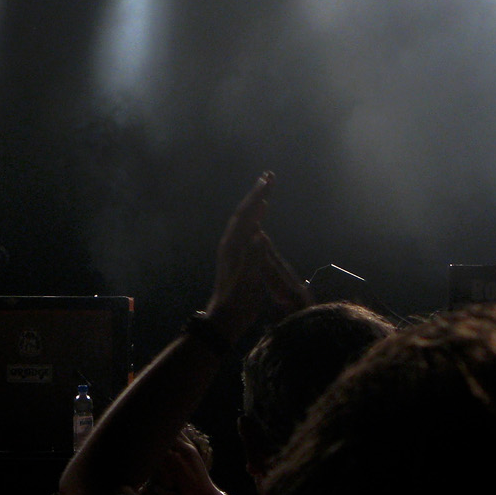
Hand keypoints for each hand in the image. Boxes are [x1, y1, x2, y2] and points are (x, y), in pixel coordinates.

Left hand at [203, 172, 310, 337]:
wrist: (225, 318)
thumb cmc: (238, 302)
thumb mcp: (247, 281)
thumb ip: (252, 258)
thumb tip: (258, 233)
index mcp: (233, 246)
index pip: (246, 215)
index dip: (257, 197)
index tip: (268, 181)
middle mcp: (230, 243)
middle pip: (244, 212)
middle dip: (256, 193)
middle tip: (269, 176)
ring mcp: (232, 249)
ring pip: (244, 219)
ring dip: (255, 203)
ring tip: (266, 189)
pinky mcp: (236, 256)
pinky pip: (246, 230)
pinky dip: (255, 218)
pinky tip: (261, 217)